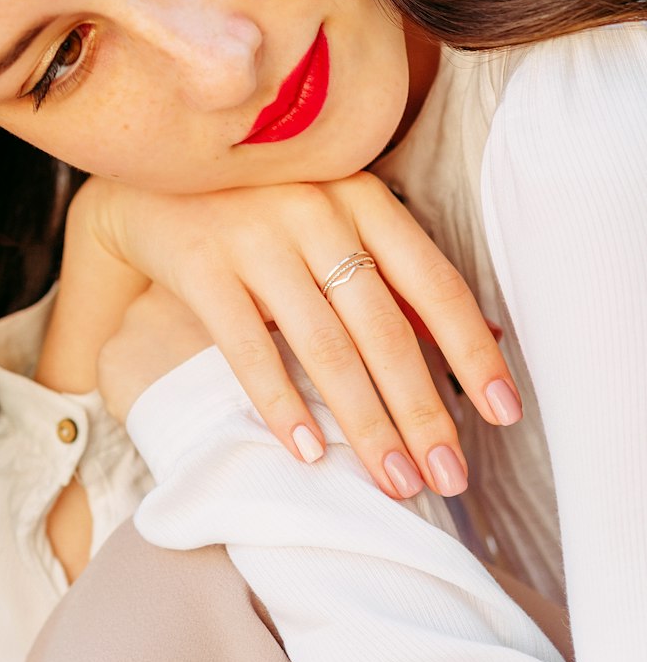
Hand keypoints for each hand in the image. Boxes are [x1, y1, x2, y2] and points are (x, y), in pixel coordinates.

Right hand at [78, 172, 521, 499]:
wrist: (157, 180)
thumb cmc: (266, 208)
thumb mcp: (340, 220)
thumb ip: (402, 276)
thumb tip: (493, 337)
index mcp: (364, 199)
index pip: (434, 282)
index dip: (472, 351)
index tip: (505, 412)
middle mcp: (318, 212)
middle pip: (384, 327)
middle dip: (421, 411)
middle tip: (448, 478)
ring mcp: (257, 236)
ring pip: (326, 345)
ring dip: (365, 422)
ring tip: (393, 481)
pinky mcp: (202, 262)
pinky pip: (249, 347)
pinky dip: (282, 404)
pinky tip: (308, 452)